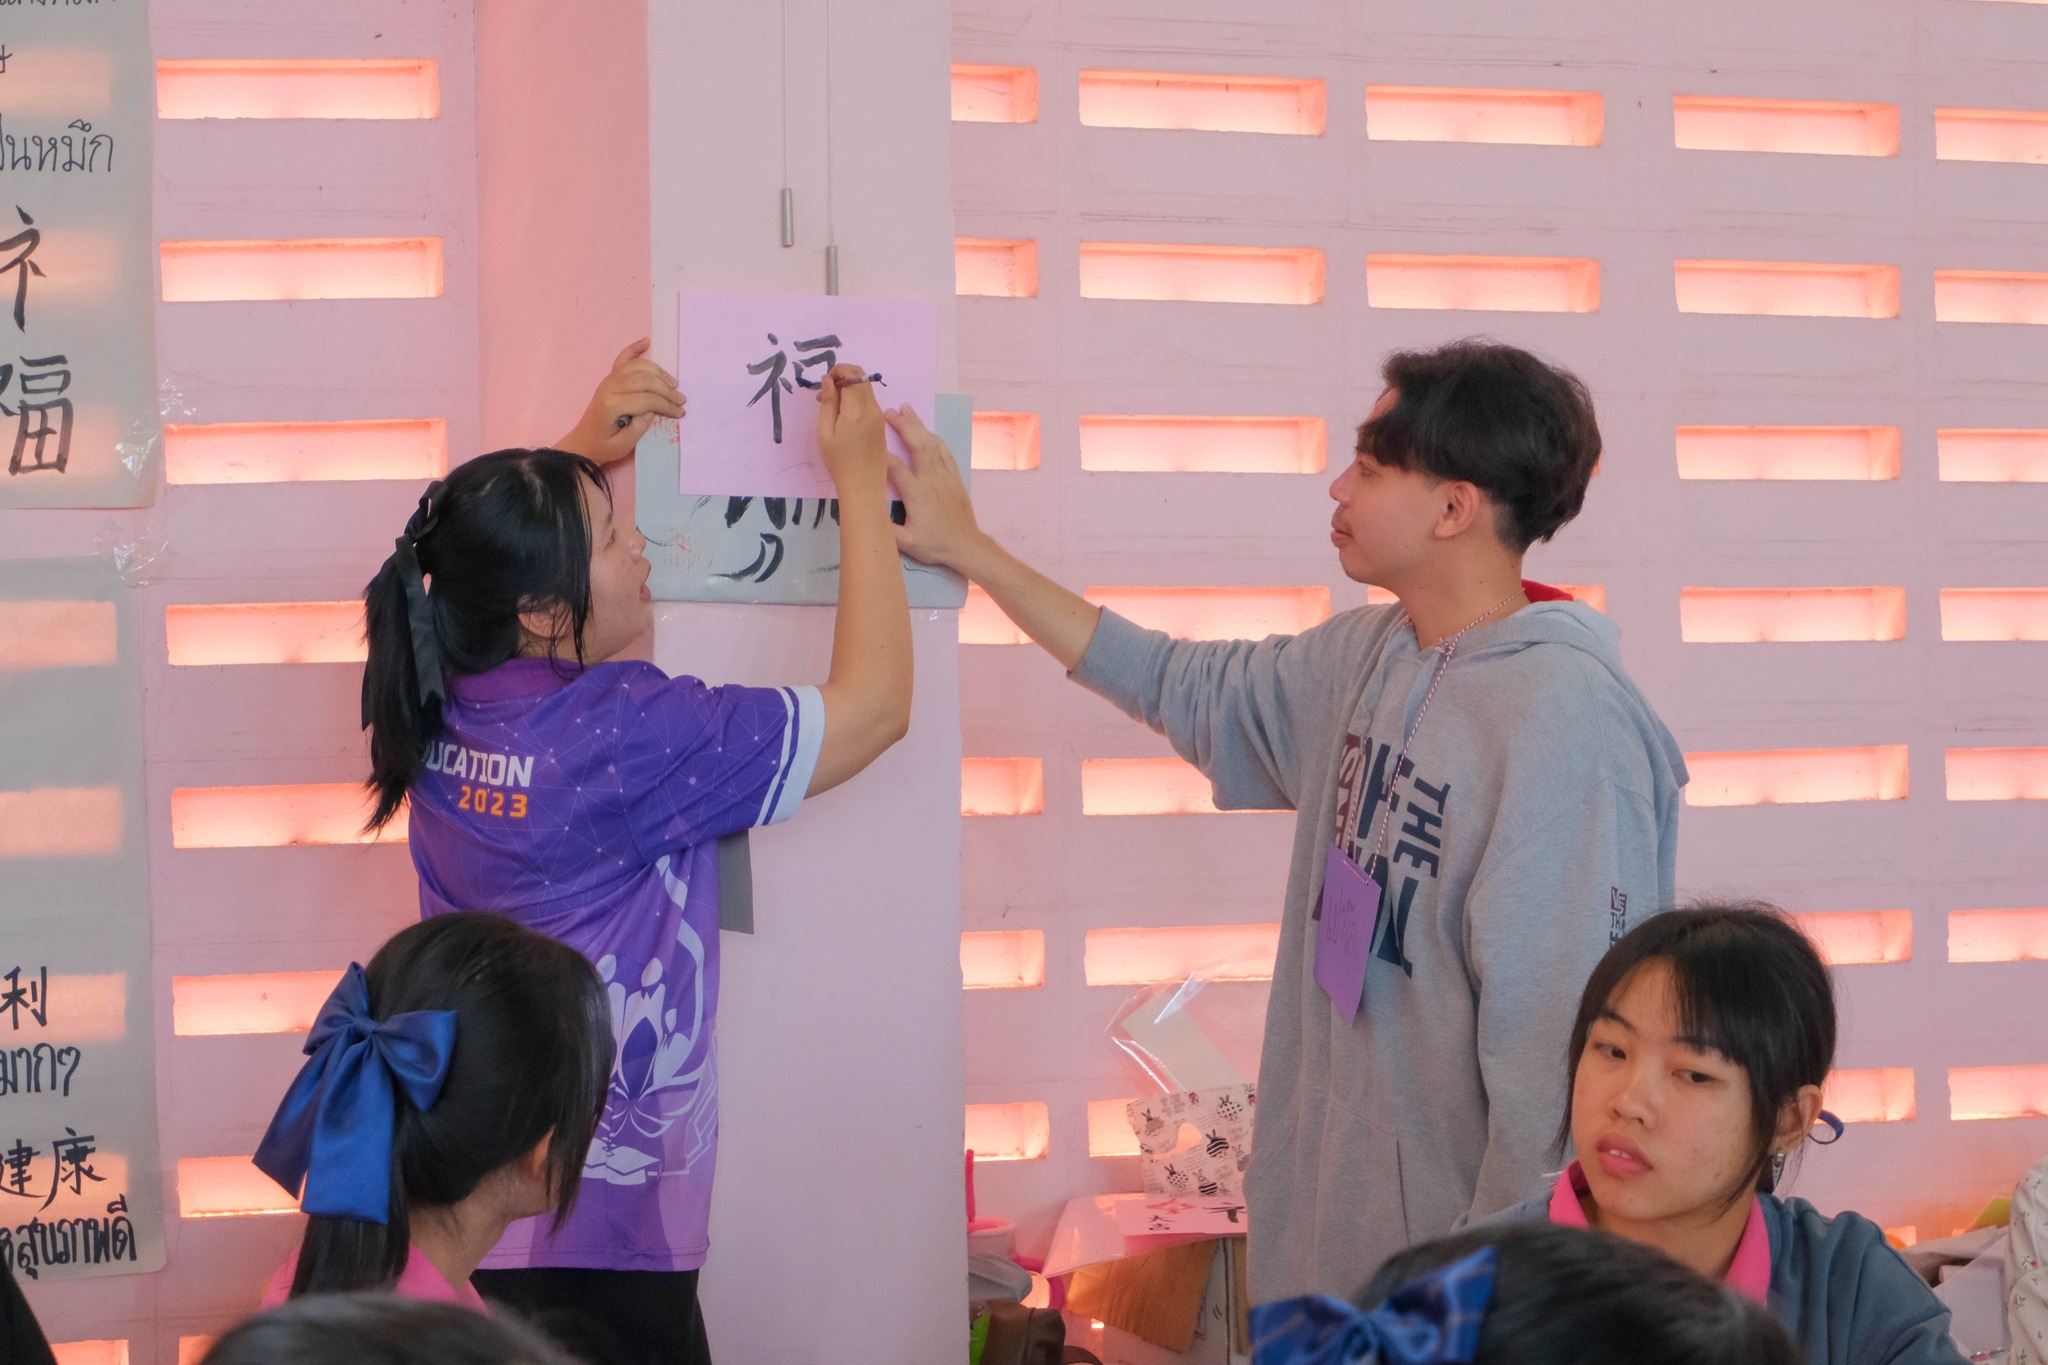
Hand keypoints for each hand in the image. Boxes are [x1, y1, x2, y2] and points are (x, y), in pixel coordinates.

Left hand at [556, 339, 686, 462]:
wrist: (584, 441)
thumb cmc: (604, 445)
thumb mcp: (623, 446)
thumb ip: (639, 428)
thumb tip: (652, 411)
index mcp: (612, 404)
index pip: (646, 399)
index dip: (666, 405)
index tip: (680, 413)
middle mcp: (609, 387)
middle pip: (644, 380)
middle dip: (666, 389)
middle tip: (681, 400)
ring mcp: (609, 380)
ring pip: (638, 367)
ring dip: (658, 373)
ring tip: (673, 384)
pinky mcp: (610, 378)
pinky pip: (623, 358)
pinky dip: (635, 348)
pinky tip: (646, 342)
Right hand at [815, 363, 889, 492]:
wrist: (863, 486)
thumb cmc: (839, 461)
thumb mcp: (825, 431)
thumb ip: (827, 402)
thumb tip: (828, 379)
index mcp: (857, 409)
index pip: (852, 373)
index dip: (837, 371)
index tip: (824, 385)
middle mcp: (872, 408)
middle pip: (861, 377)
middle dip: (842, 377)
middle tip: (825, 395)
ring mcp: (879, 416)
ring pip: (865, 388)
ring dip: (849, 389)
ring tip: (832, 408)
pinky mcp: (881, 424)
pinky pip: (869, 401)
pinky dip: (855, 400)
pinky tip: (843, 417)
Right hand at [885, 403, 987, 571]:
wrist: (966, 546)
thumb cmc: (935, 545)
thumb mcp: (905, 542)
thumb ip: (885, 528)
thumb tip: (865, 513)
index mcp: (916, 492)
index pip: (895, 466)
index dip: (881, 453)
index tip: (869, 441)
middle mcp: (931, 479)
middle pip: (917, 444)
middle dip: (902, 425)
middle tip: (888, 411)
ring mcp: (945, 476)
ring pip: (931, 443)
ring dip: (918, 425)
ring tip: (906, 409)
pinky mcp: (955, 477)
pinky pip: (944, 452)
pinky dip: (934, 437)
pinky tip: (927, 430)